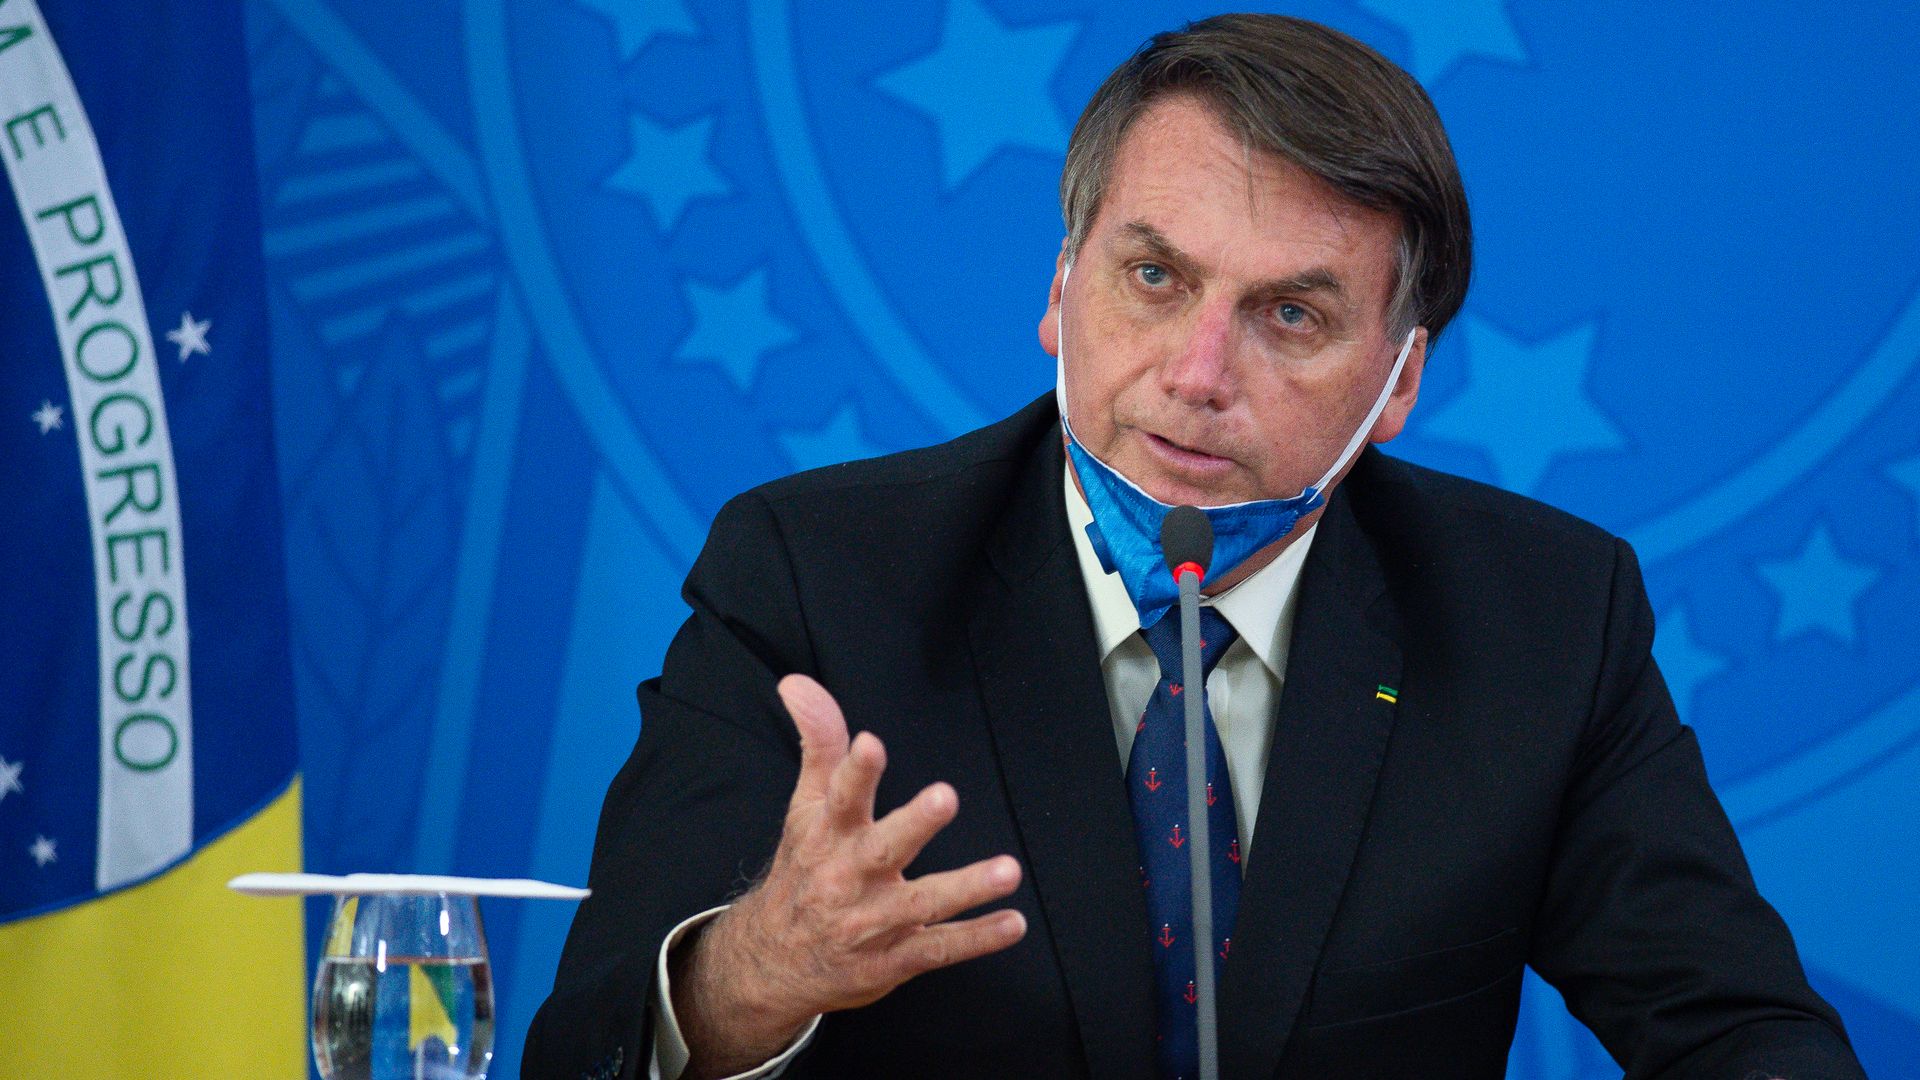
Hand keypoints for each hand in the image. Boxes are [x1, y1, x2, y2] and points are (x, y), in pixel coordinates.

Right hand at [670, 674, 1026, 1076]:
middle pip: (882, 849)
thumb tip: (799, 682)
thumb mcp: (805, 806)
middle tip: (945, 796)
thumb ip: (818, 743)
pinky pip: (939, 949)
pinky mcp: (893, 958)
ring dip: (966, 888)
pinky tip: (1013, 923)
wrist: (773, 961)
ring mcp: (872, 922)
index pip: (840, 798)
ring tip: (1008, 870)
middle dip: (914, 824)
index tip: (871, 743)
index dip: (855, 772)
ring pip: (922, 904)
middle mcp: (848, 877)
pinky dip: (977, 939)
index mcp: (827, 836)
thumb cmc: (803, 869)